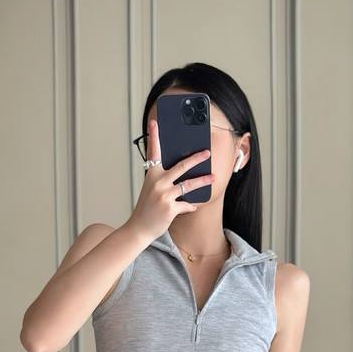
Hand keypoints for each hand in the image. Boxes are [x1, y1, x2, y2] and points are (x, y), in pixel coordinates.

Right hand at [128, 118, 215, 242]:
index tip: (155, 123)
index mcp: (151, 175)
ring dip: (203, 181)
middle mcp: (157, 182)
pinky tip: (194, 206)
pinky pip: (187, 204)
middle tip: (206, 152)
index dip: (154, 136)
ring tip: (213, 177)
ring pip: (189, 185)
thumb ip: (163, 179)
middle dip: (196, 158)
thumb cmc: (146, 208)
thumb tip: (182, 173)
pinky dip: (191, 206)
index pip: (153, 152)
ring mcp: (164, 195)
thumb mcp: (151, 189)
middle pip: (181, 166)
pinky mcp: (170, 208)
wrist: (139, 228)